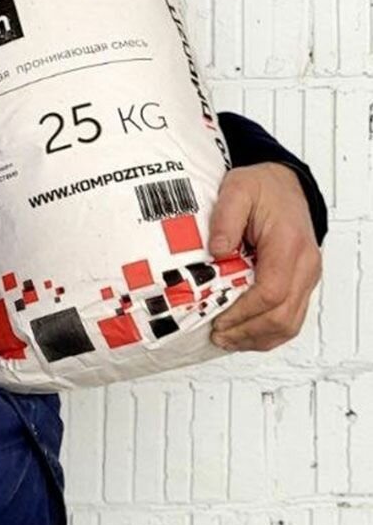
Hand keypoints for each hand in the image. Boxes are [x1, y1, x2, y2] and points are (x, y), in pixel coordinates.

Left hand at [208, 162, 321, 352]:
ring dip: (258, 338)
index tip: (219, 319)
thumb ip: (226, 218)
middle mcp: (305, 264)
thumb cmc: (263, 188)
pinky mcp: (301, 283)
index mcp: (288, 243)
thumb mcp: (237, 190)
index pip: (272, 291)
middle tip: (218, 335)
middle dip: (248, 332)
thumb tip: (217, 250)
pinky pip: (291, 317)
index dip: (244, 312)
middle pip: (283, 316)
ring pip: (290, 324)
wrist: (285, 185)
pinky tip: (245, 334)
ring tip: (228, 339)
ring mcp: (306, 277)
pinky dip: (268, 332)